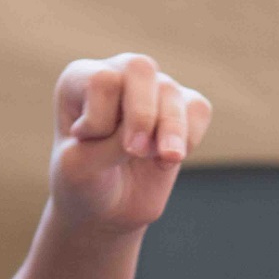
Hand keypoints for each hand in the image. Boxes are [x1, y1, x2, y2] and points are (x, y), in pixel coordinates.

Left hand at [49, 53, 211, 235]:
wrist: (105, 210)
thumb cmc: (82, 181)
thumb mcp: (79, 168)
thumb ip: (110, 144)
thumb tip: (154, 130)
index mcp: (80, 78)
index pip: (102, 80)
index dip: (101, 119)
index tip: (86, 142)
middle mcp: (117, 74)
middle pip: (140, 68)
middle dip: (142, 114)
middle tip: (135, 151)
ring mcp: (151, 89)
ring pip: (171, 91)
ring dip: (170, 131)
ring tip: (163, 161)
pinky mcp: (180, 109)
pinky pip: (198, 108)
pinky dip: (190, 137)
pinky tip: (167, 159)